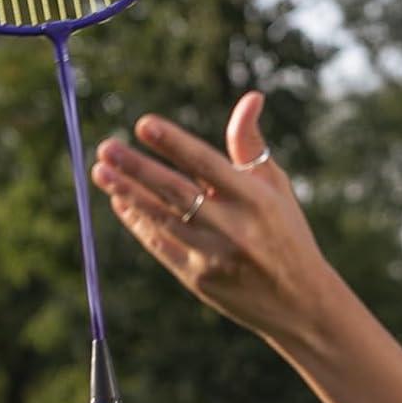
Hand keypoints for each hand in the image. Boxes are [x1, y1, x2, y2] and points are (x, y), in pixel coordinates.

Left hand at [89, 91, 336, 345]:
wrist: (300, 304)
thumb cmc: (286, 236)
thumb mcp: (276, 190)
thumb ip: (251, 146)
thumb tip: (251, 98)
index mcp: (256, 201)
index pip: (207, 165)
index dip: (174, 144)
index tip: (143, 124)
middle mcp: (234, 229)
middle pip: (177, 192)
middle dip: (138, 169)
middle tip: (106, 148)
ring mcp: (214, 257)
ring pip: (162, 219)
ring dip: (129, 194)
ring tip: (102, 172)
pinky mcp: (199, 281)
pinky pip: (161, 246)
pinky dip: (139, 223)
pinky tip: (121, 202)